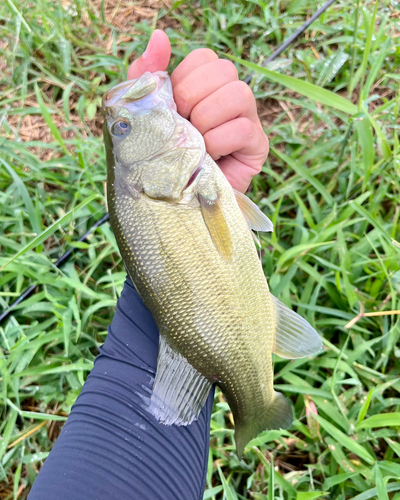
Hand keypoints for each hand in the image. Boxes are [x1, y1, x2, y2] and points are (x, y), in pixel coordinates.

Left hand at [127, 30, 268, 193]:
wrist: (171, 199)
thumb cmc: (160, 158)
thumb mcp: (147, 114)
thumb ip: (149, 75)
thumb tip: (159, 35)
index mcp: (205, 87)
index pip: (205, 57)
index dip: (183, 79)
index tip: (172, 107)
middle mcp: (230, 98)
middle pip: (224, 69)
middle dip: (193, 97)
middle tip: (183, 126)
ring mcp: (248, 121)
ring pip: (239, 93)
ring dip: (207, 119)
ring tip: (196, 142)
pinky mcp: (257, 146)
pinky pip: (243, 128)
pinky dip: (219, 141)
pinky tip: (209, 156)